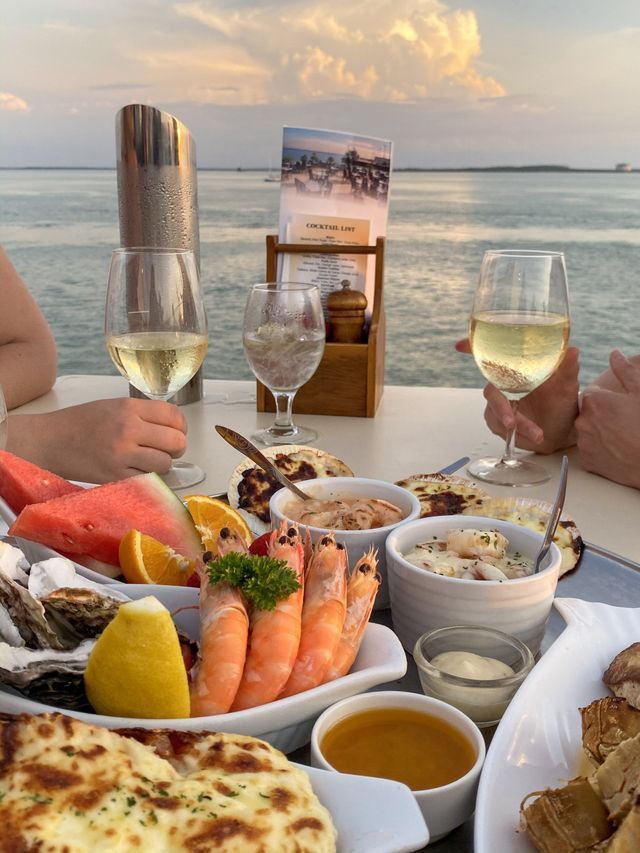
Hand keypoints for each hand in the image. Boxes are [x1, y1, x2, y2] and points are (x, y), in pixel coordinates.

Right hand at [8, 398, 186, 482]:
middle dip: (176, 448)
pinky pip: (147, 480)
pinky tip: (136, 471)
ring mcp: (122, 454)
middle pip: (176, 442)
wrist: (48, 441)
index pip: (174, 416)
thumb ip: (142, 414)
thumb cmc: (79, 423)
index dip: (181, 427)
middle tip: (165, 450)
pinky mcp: (114, 476)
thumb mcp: (112, 406)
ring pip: (165, 464)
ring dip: (161, 465)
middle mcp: (128, 428)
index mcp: (129, 408)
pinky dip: (147, 478)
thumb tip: (173, 428)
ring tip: (147, 462)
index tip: (176, 432)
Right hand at [456, 338, 579, 453]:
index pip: (490, 357)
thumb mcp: (567, 385)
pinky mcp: (498, 422)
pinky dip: (518, 433)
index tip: (459, 345)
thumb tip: (574, 351)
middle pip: (491, 392)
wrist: (562, 429)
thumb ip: (567, 368)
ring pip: (497, 413)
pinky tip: (533, 437)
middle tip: (512, 422)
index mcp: (515, 370)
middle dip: (501, 408)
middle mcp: (503, 385)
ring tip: (537, 434)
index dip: (473, 349)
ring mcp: (499, 404)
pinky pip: (500, 427)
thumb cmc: (562, 401)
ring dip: (517, 425)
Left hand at [576, 350, 639, 487]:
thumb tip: (614, 354)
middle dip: (604, 415)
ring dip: (601, 432)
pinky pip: (591, 452)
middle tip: (625, 422)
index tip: (622, 406)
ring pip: (589, 432)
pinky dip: (601, 450)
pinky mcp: (588, 462)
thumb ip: (625, 371)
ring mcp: (584, 443)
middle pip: (590, 413)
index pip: (593, 394)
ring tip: (623, 437)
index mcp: (594, 400)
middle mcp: (583, 420)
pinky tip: (619, 451)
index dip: (609, 399)